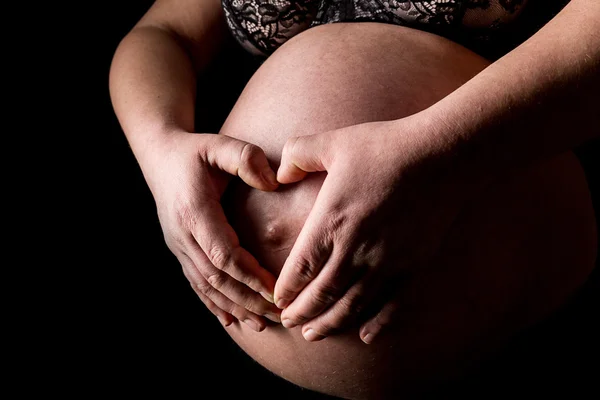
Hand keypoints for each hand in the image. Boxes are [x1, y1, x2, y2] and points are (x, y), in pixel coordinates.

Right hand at [143, 131, 281, 330]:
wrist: (159, 157)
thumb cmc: (195, 151)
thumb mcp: (219, 145)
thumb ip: (246, 157)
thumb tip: (273, 182)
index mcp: (194, 212)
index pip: (223, 254)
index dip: (249, 276)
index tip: (276, 290)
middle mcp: (182, 235)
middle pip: (216, 278)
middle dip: (248, 299)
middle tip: (279, 315)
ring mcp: (178, 245)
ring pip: (206, 286)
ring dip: (234, 307)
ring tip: (261, 324)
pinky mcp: (179, 250)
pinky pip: (196, 283)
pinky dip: (214, 304)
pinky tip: (231, 320)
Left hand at [273, 114, 478, 342]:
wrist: (442, 156)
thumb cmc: (385, 146)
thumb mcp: (332, 142)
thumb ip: (298, 155)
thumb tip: (279, 175)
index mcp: (331, 222)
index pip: (299, 269)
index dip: (285, 290)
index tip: (277, 300)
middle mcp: (355, 250)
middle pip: (321, 294)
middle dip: (301, 313)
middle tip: (289, 323)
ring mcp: (386, 262)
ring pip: (352, 306)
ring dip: (330, 324)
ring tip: (314, 335)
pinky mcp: (414, 267)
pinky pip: (393, 305)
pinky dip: (378, 324)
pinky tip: (366, 337)